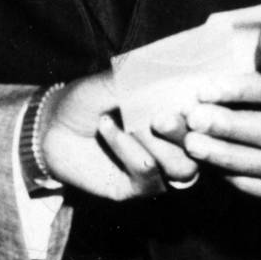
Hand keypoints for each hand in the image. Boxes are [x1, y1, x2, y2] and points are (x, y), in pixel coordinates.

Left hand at [41, 71, 197, 200]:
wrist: (50, 126)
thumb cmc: (87, 99)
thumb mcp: (115, 81)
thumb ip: (146, 79)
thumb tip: (181, 71)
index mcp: (180, 117)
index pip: (210, 117)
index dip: (209, 108)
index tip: (197, 94)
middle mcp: (177, 145)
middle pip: (202, 147)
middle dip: (183, 130)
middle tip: (161, 115)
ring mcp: (161, 169)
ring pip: (182, 167)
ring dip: (156, 143)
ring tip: (130, 121)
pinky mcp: (139, 187)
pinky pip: (147, 173)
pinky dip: (128, 148)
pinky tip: (107, 128)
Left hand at [150, 71, 260, 198]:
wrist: (255, 123)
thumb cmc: (235, 93)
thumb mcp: (230, 78)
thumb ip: (212, 86)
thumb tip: (186, 100)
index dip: (238, 91)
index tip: (202, 91)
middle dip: (231, 127)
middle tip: (193, 120)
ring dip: (228, 156)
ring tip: (192, 145)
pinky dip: (241, 180)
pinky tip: (213, 170)